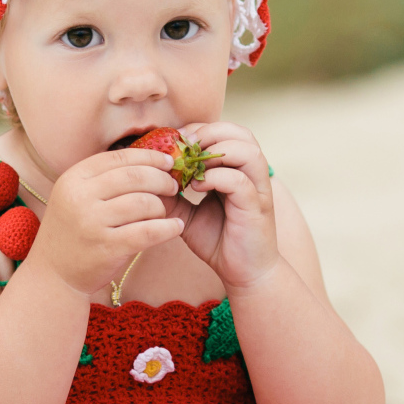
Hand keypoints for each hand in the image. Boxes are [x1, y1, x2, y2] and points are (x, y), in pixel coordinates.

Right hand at [24, 148, 183, 295]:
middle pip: (134, 177)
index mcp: (73, 179)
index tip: (168, 161)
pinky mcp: (107, 247)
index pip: (118, 158)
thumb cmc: (72, 233)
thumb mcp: (75, 197)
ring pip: (143, 203)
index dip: (149, 157)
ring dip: (162, 206)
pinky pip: (148, 232)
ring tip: (166, 212)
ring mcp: (92, 222)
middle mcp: (80, 197)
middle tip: (173, 186)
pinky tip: (176, 227)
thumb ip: (102, 180)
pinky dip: (168, 228)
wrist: (52, 275)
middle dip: (161, 179)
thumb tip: (147, 161)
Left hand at [164, 122, 279, 289]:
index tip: (174, 144)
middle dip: (207, 133)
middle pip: (239, 132)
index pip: (225, 131)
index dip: (199, 130)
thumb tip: (145, 178)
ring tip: (191, 167)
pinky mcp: (257, 206)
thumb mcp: (188, 213)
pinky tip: (196, 188)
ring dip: (214, 152)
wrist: (243, 274)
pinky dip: (215, 177)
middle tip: (181, 149)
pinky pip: (239, 179)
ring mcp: (258, 188)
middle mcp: (252, 173)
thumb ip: (173, 194)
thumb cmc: (219, 241)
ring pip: (246, 149)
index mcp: (238, 168)